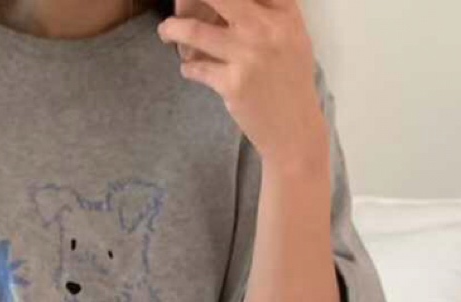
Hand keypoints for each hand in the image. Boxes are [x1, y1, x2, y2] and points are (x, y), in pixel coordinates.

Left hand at [158, 0, 325, 174]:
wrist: (295, 130)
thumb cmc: (290, 80)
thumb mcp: (291, 36)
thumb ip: (268, 11)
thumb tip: (223, 3)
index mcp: (284, 11)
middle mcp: (266, 28)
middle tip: (179, 4)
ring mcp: (248, 56)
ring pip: (195, 31)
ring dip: (173, 30)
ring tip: (166, 32)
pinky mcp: (233, 84)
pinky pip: (196, 68)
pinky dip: (188, 67)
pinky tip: (189, 69)